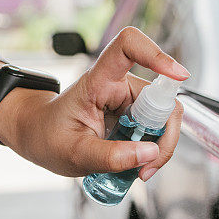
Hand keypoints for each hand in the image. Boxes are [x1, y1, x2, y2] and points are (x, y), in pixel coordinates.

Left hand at [0, 27, 188, 178]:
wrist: (39, 136)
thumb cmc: (48, 136)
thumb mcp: (74, 154)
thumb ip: (110, 156)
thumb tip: (149, 154)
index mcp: (99, 80)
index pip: (128, 47)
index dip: (156, 53)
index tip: (178, 75)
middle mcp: (119, 85)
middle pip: (161, 98)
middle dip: (164, 136)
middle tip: (148, 167)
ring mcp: (130, 100)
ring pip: (165, 118)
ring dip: (161, 148)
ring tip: (140, 171)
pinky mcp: (136, 115)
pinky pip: (159, 130)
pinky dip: (155, 150)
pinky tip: (139, 165)